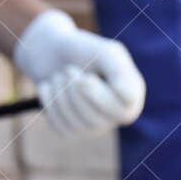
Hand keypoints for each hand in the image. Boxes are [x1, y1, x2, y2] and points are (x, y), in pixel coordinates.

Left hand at [13, 10, 145, 136]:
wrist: (50, 50)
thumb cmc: (83, 50)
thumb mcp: (104, 52)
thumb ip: (119, 70)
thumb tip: (127, 96)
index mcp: (132, 95)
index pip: (123, 112)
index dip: (98, 96)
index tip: (86, 76)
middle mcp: (117, 114)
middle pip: (97, 121)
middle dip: (75, 92)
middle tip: (68, 70)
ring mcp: (96, 125)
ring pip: (78, 125)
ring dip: (61, 95)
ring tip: (58, 76)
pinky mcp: (73, 129)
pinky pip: (61, 128)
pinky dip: (50, 104)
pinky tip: (48, 87)